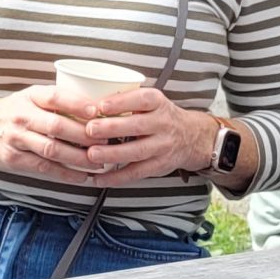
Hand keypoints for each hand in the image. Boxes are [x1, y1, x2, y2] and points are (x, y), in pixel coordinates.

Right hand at [0, 86, 100, 181]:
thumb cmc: (14, 111)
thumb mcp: (31, 97)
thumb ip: (58, 102)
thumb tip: (98, 111)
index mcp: (30, 96)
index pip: (55, 97)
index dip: (77, 104)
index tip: (97, 111)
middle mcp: (22, 116)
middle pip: (57, 126)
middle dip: (85, 136)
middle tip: (106, 142)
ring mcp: (16, 139)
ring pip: (52, 149)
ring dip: (79, 158)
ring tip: (99, 161)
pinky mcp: (14, 159)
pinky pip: (44, 167)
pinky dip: (66, 174)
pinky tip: (82, 176)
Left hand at [66, 87, 214, 184]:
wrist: (193, 136)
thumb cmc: (159, 116)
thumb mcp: (150, 101)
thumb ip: (126, 100)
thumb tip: (86, 101)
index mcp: (157, 102)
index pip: (141, 99)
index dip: (121, 102)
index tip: (100, 106)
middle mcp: (163, 123)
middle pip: (137, 126)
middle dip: (112, 128)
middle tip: (89, 130)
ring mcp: (163, 146)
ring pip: (137, 152)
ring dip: (112, 154)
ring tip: (91, 155)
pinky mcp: (159, 166)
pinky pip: (136, 172)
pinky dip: (116, 177)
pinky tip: (98, 178)